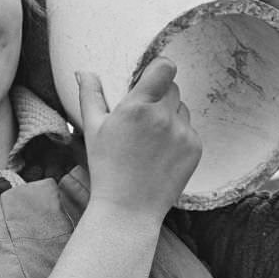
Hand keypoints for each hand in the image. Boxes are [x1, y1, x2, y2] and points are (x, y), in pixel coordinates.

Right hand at [77, 57, 201, 221]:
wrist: (128, 209)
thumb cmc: (106, 169)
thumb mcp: (92, 129)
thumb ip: (90, 95)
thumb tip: (83, 72)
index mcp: (137, 107)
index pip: (165, 68)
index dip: (160, 68)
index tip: (152, 77)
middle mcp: (163, 117)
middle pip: (173, 87)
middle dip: (160, 95)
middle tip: (143, 118)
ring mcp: (183, 133)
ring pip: (182, 109)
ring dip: (170, 116)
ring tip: (150, 141)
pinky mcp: (195, 148)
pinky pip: (189, 129)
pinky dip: (178, 136)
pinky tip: (160, 155)